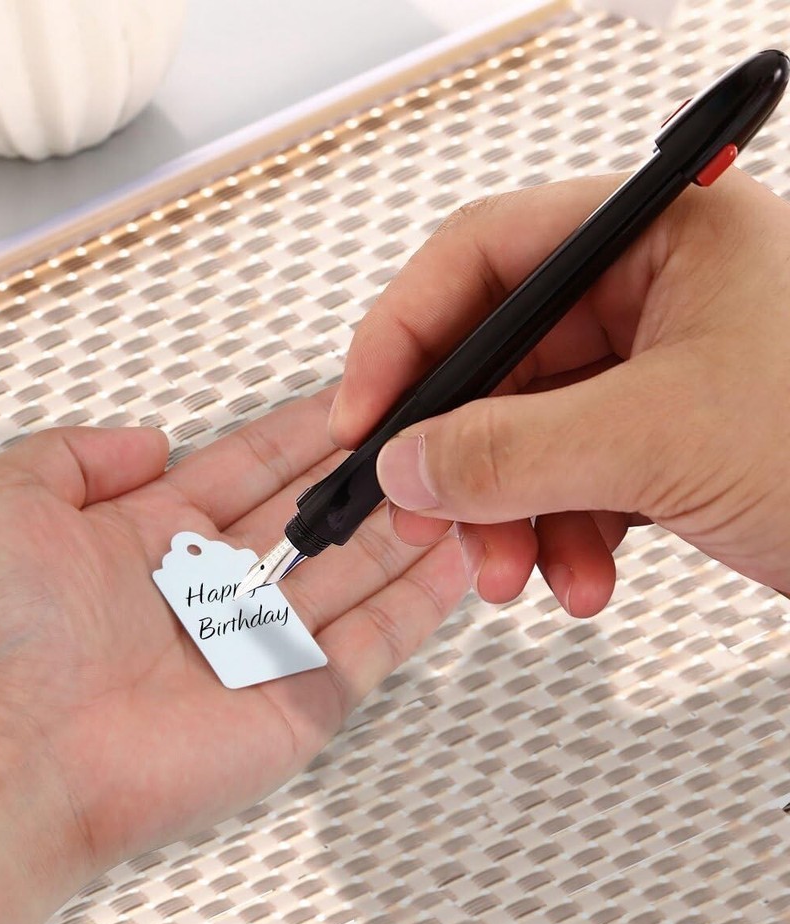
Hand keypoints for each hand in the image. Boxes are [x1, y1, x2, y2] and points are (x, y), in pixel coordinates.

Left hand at [0, 389, 465, 923]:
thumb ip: (77, 450)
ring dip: (404, 526)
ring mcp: (263, 644)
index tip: (350, 397)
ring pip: (356, 570)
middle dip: (365, 472)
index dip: (302, 431)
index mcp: (157, 538)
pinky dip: (422, 602)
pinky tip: (455, 558)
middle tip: (418, 430)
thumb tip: (149, 440)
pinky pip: (377, 641)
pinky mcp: (299, 698)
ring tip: (451, 480)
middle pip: (313, 514)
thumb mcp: (7, 496)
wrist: (12, 758)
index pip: (252, 466)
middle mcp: (214, 589)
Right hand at [330, 171, 789, 615]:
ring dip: (508, 513)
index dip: (405, 336)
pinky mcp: (663, 440)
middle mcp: (652, 295)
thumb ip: (514, 450)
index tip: (365, 415)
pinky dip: (559, 535)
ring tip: (513, 572)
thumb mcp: (665, 440)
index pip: (482, 258)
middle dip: (460, 455)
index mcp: (660, 238)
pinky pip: (571, 479)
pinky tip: (580, 576)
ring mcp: (655, 373)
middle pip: (497, 362)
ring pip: (527, 434)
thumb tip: (407, 463)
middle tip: (427, 514)